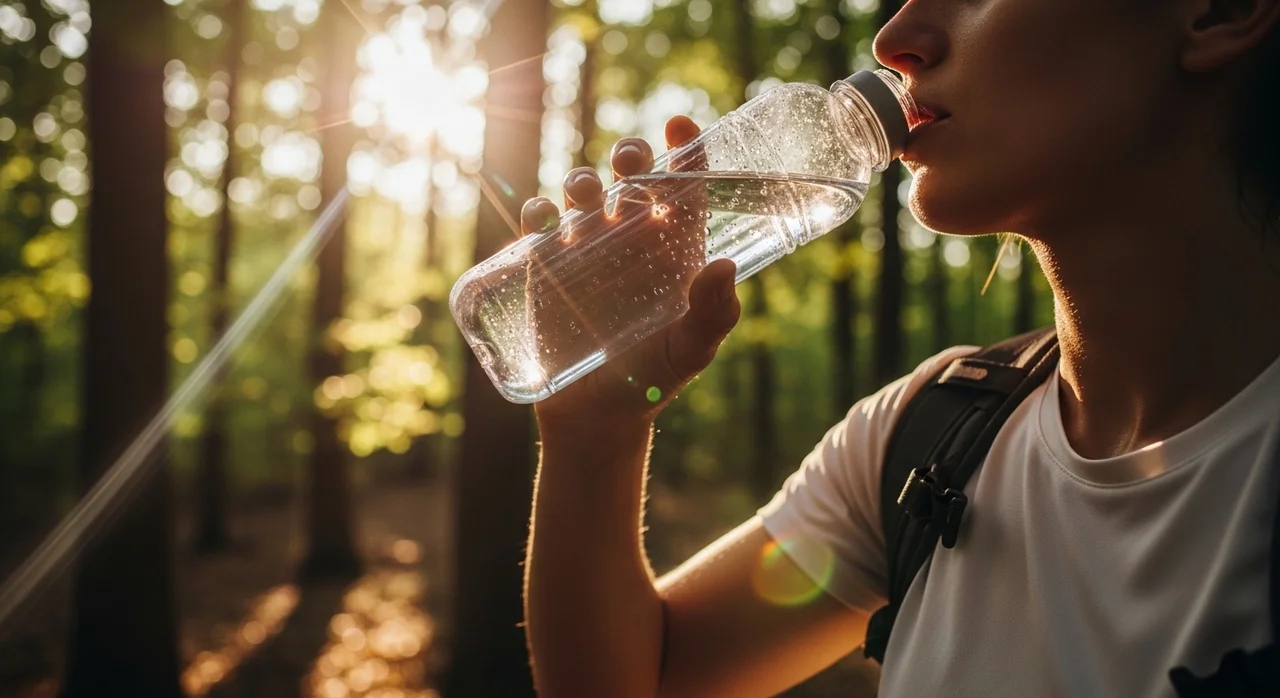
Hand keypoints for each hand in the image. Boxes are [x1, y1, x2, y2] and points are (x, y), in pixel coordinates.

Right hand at [520, 116, 740, 430]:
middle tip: (630, 161)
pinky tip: (544, 218)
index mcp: (675, 244)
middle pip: (631, 175)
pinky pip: (538, 225)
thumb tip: (724, 266)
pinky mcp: (547, 265)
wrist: (598, 415)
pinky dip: (538, 212)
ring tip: (589, 198)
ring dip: (584, 180)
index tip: (679, 125)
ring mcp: (588, 247)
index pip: (684, 183)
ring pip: (583, 191)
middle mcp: (633, 237)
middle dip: (629, 155)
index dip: (685, 147)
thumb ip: (714, 314)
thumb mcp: (692, 349)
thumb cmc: (654, 379)